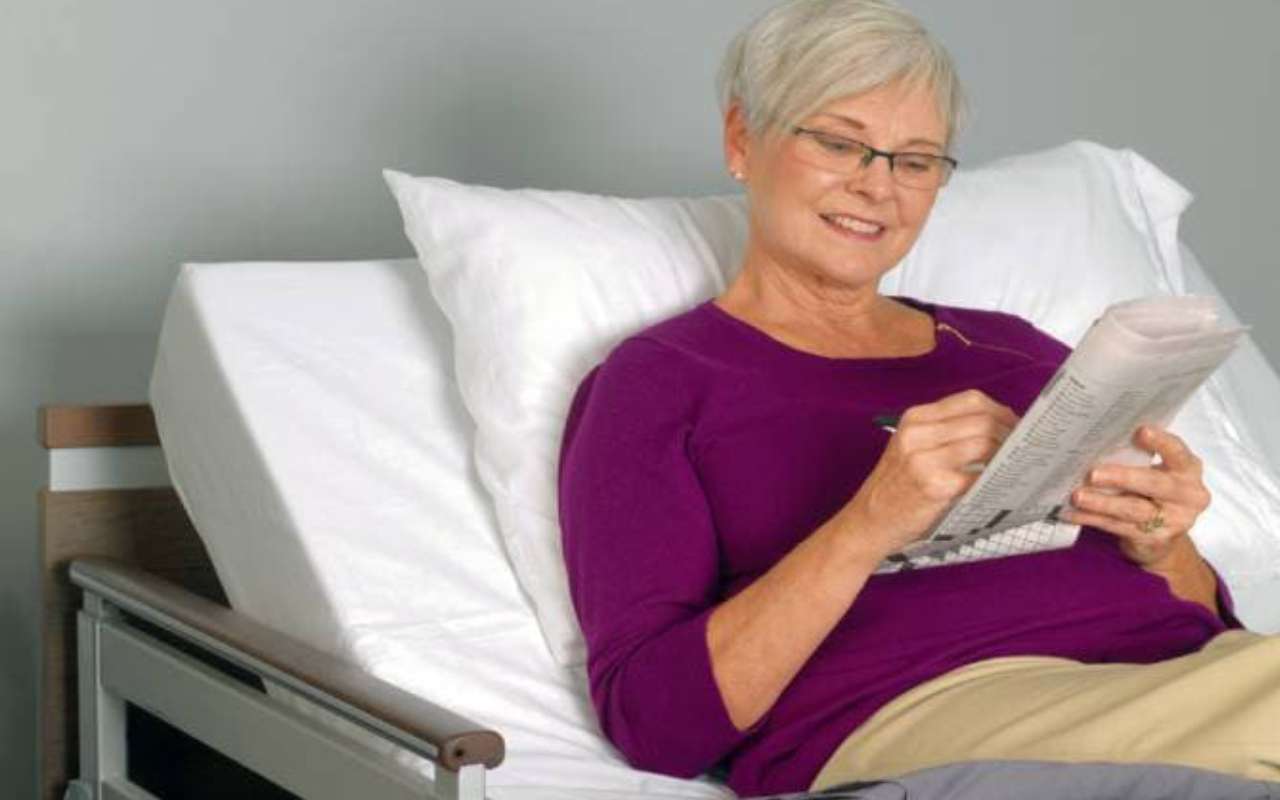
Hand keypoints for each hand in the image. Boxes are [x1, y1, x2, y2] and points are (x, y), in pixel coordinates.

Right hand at [841, 390, 1017, 559]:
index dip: (1001, 411)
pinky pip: (979, 476)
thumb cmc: (896, 486)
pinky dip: (995, 479)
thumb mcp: (912, 448)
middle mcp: (918, 433)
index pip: (971, 401)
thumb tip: (999, 427)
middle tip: (1024, 448)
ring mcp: (924, 460)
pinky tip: (1001, 485)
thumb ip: (946, 433)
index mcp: (915, 418)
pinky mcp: (935, 487)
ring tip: (1015, 465)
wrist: (868, 521)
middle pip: (983, 419)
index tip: (1016, 426)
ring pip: (985, 443)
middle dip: (1011, 432)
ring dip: (1007, 454)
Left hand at [1063, 425, 1211, 569]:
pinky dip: (1093, 519)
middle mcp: (1187, 496)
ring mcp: (1173, 521)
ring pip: (1133, 509)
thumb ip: (1138, 457)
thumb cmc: (1153, 491)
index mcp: (1188, 470)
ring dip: (1102, 502)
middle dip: (1122, 477)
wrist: (1163, 538)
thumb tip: (1098, 440)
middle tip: (1093, 474)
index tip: (1140, 431)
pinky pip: (1118, 527)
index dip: (1161, 442)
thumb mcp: (1156, 471)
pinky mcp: (1153, 540)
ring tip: (1078, 496)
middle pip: (1154, 484)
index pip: (1178, 453)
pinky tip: (1074, 513)